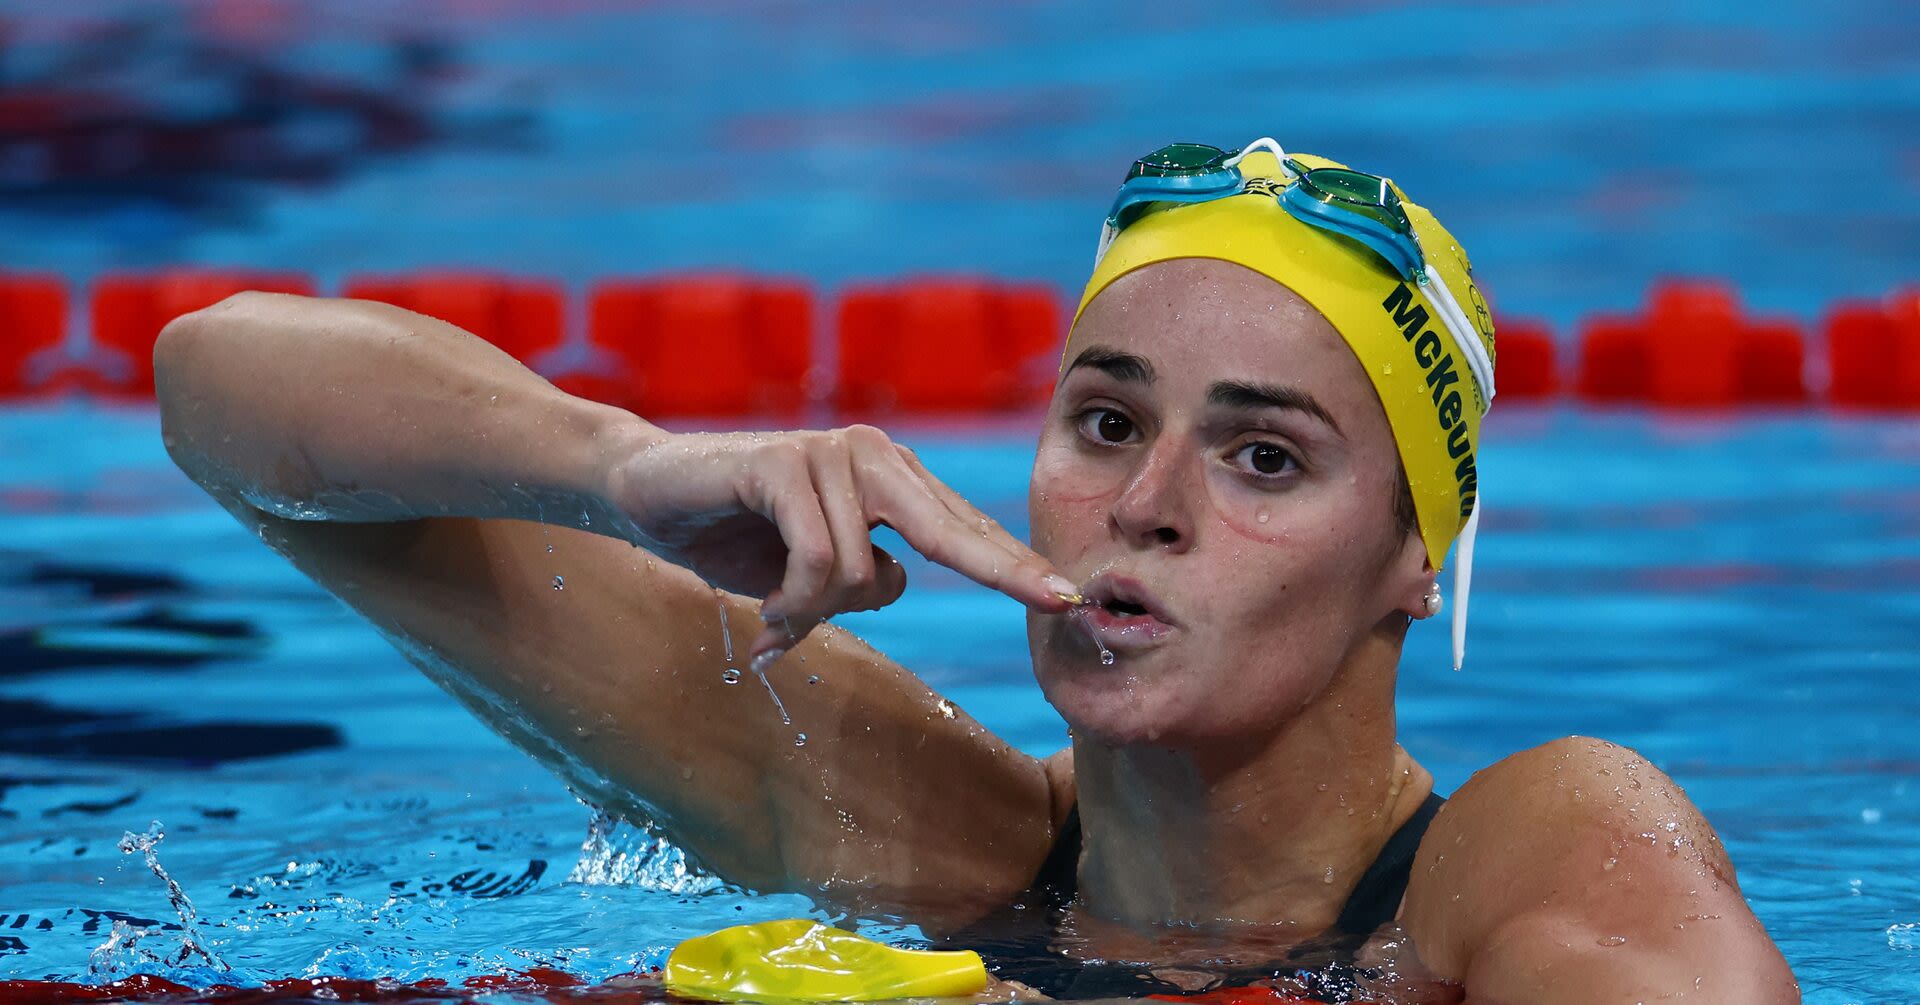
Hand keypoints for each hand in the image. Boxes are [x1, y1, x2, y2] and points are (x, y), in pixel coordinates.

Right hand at [603, 424, 1078, 662]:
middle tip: (1060, 603)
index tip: (1069, 598)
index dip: (1015, 568)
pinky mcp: (785, 462)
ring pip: (861, 571)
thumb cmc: (737, 534)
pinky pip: (818, 558)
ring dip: (812, 615)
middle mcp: (872, 456)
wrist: (649, 492)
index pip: (965, 531)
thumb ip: (863, 578)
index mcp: (891, 481)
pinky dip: (792, 602)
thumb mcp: (811, 571)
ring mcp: (831, 453)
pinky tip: (763, 615)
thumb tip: (896, 583)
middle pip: (955, 532)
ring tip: (776, 620)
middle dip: (1009, 571)